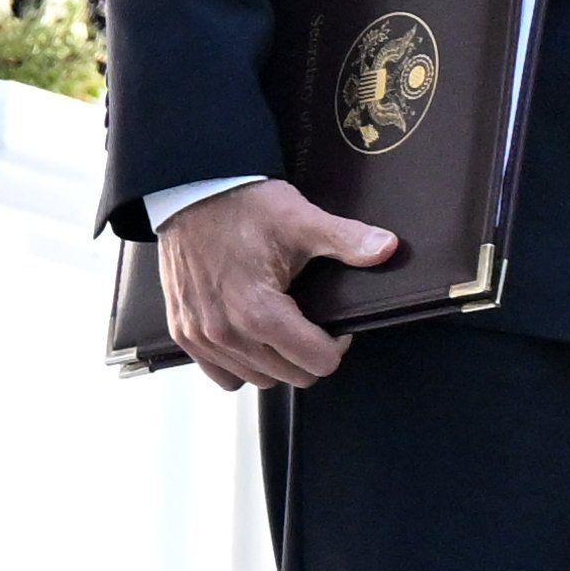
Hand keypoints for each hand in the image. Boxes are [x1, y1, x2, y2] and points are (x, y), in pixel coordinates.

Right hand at [157, 180, 399, 389]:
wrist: (193, 191)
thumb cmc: (243, 206)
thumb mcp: (302, 221)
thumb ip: (348, 240)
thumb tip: (387, 248)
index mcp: (259, 312)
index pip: (317, 363)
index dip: (336, 345)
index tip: (334, 324)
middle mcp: (226, 332)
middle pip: (291, 376)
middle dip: (309, 354)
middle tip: (311, 325)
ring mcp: (200, 336)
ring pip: (257, 379)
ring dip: (276, 362)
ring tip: (282, 328)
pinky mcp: (182, 333)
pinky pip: (221, 375)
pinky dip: (240, 365)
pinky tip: (251, 339)